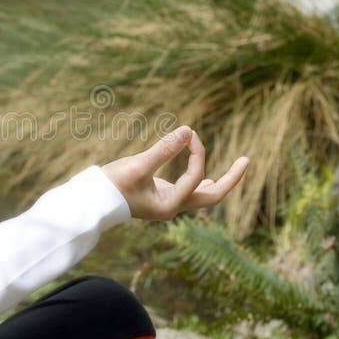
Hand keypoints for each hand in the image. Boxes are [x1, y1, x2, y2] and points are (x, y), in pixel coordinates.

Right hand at [102, 126, 248, 220]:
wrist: (92, 202)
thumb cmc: (112, 185)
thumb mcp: (137, 165)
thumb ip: (163, 149)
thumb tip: (188, 130)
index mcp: (168, 205)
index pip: (194, 177)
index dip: (196, 153)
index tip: (189, 133)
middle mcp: (172, 208)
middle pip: (211, 196)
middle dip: (230, 179)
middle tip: (247, 160)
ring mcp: (167, 204)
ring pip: (202, 195)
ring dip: (218, 181)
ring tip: (236, 168)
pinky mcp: (160, 197)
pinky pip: (189, 191)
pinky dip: (200, 181)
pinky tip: (205, 176)